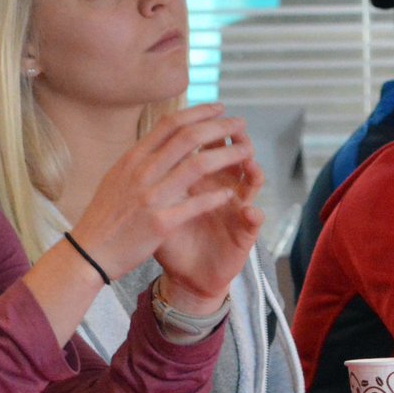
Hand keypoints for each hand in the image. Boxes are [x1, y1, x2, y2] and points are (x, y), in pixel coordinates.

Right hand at [68, 104, 261, 296]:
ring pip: (198, 166)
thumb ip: (140, 159)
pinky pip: (195, 205)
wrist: (89, 253)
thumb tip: (160, 140)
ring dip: (227, 155)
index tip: (218, 109)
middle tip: (241, 123)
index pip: (170, 124)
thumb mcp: (117, 178)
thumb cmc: (104, 216)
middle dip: (220, 127)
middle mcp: (142, 172)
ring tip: (246, 152)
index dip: (198, 112)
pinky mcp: (160, 223)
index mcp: (133, 159)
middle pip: (188, 138)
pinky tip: (231, 194)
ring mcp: (151, 197)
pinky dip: (215, 197)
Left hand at [154, 125, 264, 314]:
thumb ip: (159, 183)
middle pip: (237, 157)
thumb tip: (139, 154)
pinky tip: (251, 212)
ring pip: (253, 183)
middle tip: (238, 129)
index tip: (203, 116)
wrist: (189, 276)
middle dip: (236, 143)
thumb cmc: (173, 241)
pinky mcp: (244, 235)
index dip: (208, 131)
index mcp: (203, 181)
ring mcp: (237, 210)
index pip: (209, 147)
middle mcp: (226, 189)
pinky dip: (253, 215)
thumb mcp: (160, 210)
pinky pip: (253, 222)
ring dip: (254, 172)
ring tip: (251, 163)